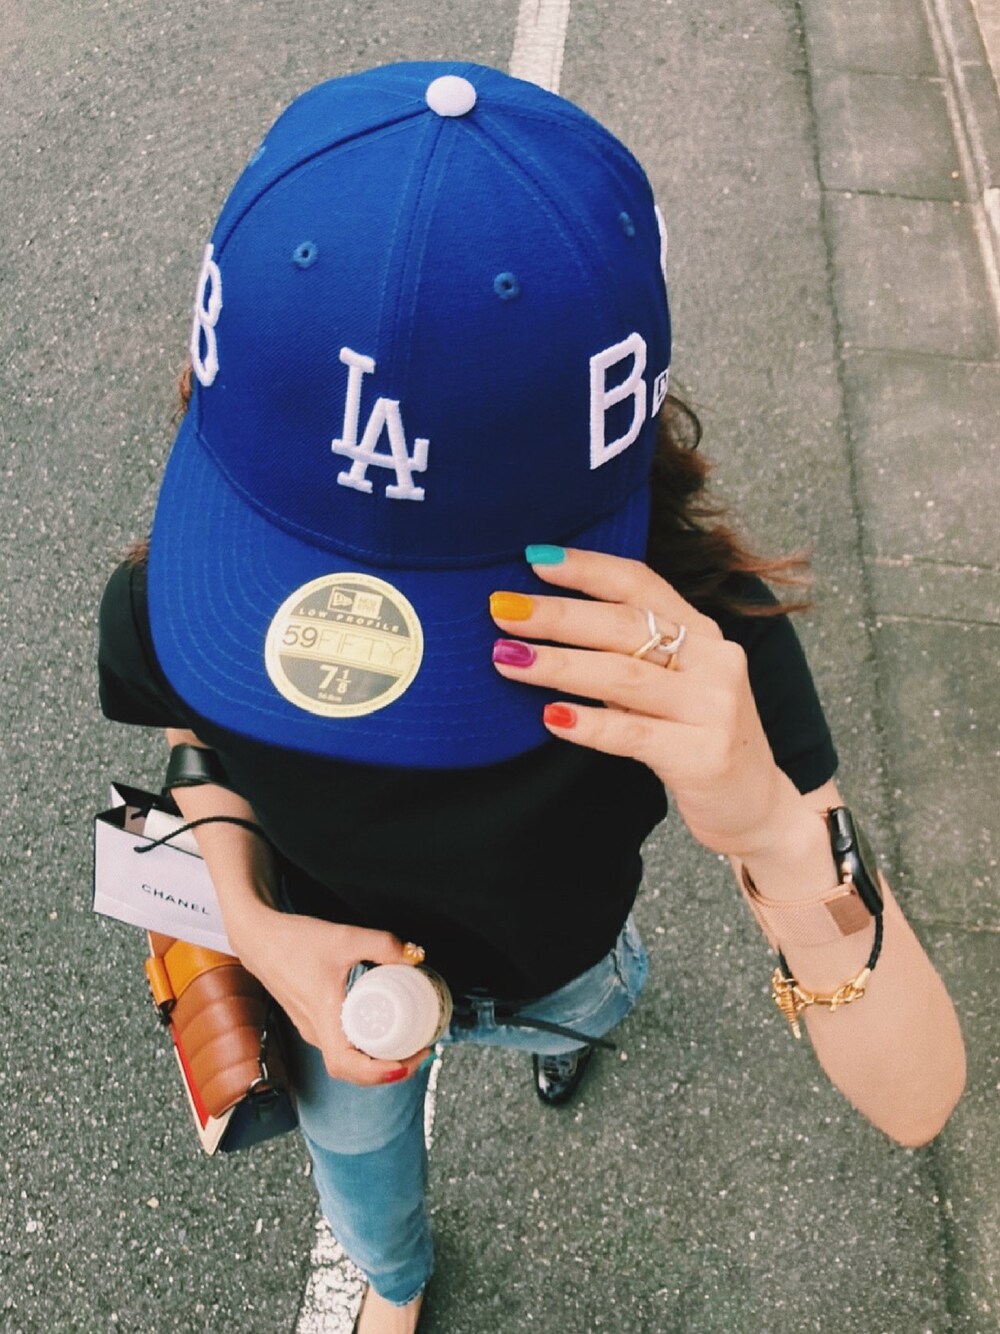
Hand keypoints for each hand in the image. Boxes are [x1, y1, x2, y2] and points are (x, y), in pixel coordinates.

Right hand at [235, 908, 431, 1086]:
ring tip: (409, 1044)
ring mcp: (312, 1028)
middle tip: (421, 1051)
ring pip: (347, 1060)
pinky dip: (365, 1048)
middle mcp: (315, 1031)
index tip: (407, 1062)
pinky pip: (341, 1045)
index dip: (378, 1073)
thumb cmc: (294, 940)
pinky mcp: (312, 1020)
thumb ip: (382, 944)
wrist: (259, 937)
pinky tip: (384, 1030)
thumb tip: (415, 958)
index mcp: (321, 1018)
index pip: (346, 1065)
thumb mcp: (344, 936)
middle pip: (352, 1071)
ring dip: (378, 1062)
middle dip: (390, 1070)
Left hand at [490, 546, 794, 861]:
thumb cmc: (698, 740)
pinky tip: (550, 717)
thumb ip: (631, 657)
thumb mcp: (674, 686)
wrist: (758, 808)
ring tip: (508, 659)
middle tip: (502, 611)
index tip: (534, 559)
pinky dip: (588, 723)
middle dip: (557, 615)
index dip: (587, 568)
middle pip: (624, 624)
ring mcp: (713, 707)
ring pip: (622, 675)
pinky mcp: (703, 755)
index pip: (641, 584)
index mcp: (703, 634)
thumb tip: (545, 631)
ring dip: (559, 664)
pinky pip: (632, 734)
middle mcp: (714, 660)